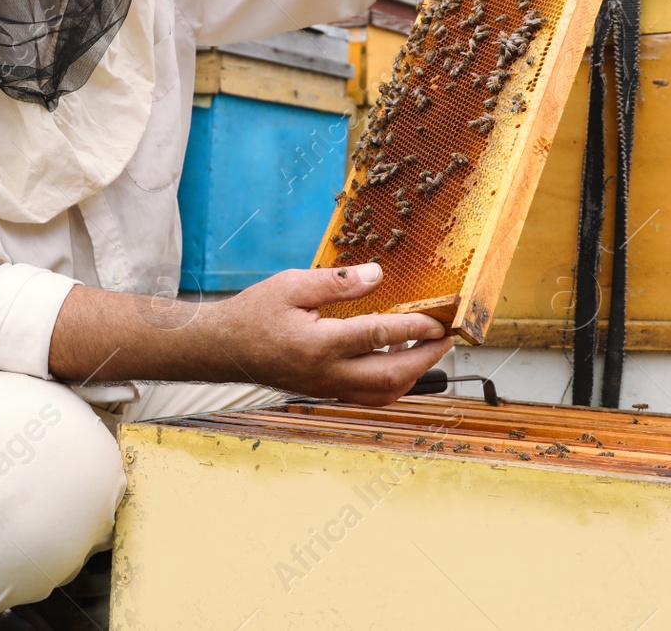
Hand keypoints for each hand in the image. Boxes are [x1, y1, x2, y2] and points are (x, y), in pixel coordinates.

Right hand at [211, 263, 451, 404]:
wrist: (223, 349)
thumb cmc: (254, 314)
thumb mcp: (291, 284)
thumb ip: (337, 282)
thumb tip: (377, 274)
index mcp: (318, 345)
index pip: (378, 336)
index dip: (413, 327)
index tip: (438, 320)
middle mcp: (326, 374)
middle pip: (390, 375)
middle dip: (425, 358)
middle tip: (446, 339)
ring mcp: (326, 388)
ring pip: (383, 393)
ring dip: (412, 373)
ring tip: (427, 348)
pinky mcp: (325, 392)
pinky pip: (368, 396)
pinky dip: (392, 382)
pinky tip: (397, 358)